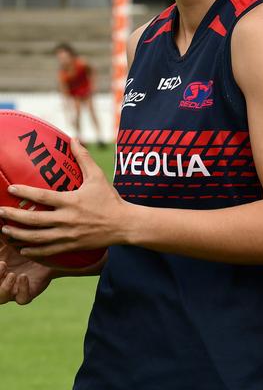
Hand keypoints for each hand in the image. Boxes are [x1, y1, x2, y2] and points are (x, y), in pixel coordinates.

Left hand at [0, 139, 127, 260]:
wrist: (124, 224)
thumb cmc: (110, 199)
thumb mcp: (97, 177)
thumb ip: (83, 158)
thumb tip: (74, 139)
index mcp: (72, 201)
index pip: (43, 196)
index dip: (25, 192)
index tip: (10, 189)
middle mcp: (67, 219)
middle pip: (34, 220)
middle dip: (13, 216)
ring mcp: (68, 235)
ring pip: (37, 238)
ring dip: (18, 234)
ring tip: (5, 230)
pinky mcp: (71, 246)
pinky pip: (48, 251)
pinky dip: (33, 250)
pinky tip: (22, 248)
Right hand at [0, 237, 54, 304]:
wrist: (49, 248)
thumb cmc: (23, 240)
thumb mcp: (6, 236)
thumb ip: (1, 233)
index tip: (0, 259)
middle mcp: (1, 279)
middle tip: (2, 264)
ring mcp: (14, 287)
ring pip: (1, 298)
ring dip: (3, 287)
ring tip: (12, 274)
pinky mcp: (29, 291)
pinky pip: (23, 299)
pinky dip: (22, 290)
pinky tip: (24, 277)